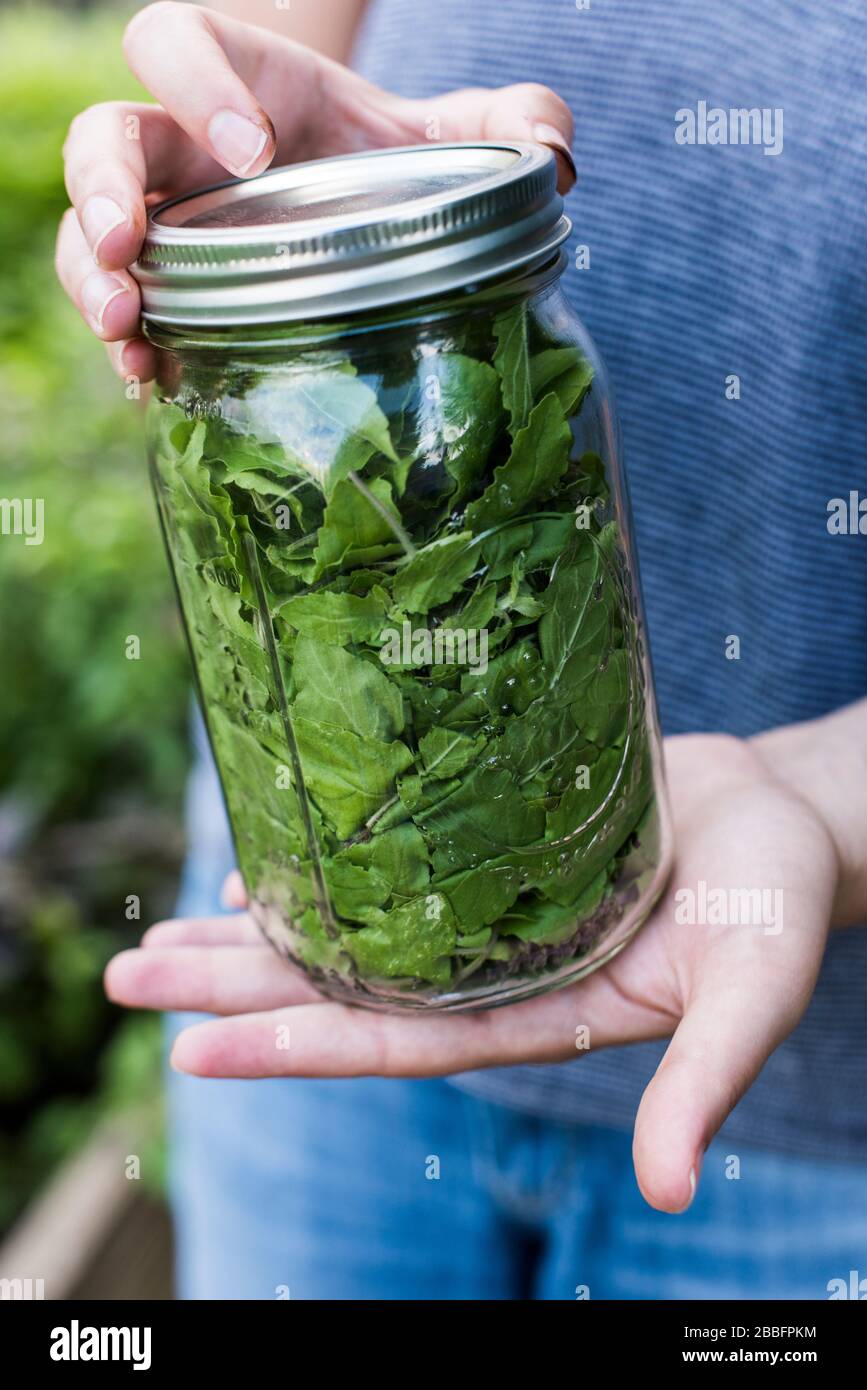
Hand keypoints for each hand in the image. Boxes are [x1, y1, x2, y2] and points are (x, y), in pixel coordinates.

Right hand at [55, 1, 574, 380]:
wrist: (357, 197)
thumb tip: (553, 163)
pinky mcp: (172, 291)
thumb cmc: (391, 150)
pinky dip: (132, 348)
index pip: (180, 44)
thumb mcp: (455, 128)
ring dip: (92, 278)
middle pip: (102, 138)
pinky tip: (151, 383)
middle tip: (134, 247)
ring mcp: (169, 221)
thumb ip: (510, 123)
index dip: (196, 85)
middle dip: (106, 188)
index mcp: (243, 80)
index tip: (250, 151)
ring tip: (124, 332)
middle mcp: (186, 148)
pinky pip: (125, 310)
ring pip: (88, 230)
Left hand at [106, 732, 841, 1213]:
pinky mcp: (488, 842)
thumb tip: (671, 1192)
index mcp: (536, 1012)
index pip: (392, 1042)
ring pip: (348, 927)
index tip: (194, 1050)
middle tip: (128, 977)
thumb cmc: (778, 904)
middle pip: (341, 988)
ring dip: (253, 934)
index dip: (295, 1047)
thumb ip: (705, 1082)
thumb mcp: (750, 993)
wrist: (787, 817)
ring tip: (160, 934)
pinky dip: (321, 872)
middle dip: (234, 987)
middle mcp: (491, 969)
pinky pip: (385, 864)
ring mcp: (484, 908)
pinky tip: (259, 873)